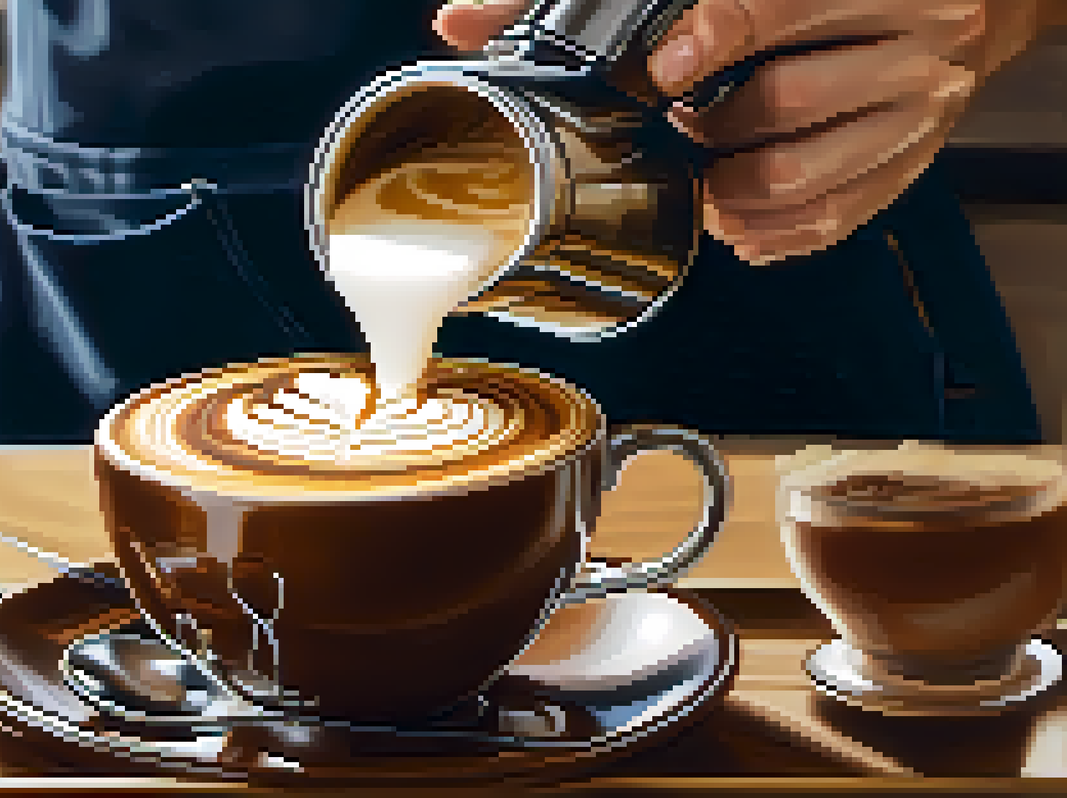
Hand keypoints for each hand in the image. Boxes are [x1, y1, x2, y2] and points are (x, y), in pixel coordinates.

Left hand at [435, 0, 1065, 264]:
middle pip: (787, 99)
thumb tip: (462, 25)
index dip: (708, 42)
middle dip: (715, 123)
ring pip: (806, 172)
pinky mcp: (914, 158)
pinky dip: (775, 230)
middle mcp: (910, 36)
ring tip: (709, 169)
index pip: (771, 6)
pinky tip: (736, 221)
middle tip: (684, 120)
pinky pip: (839, 216)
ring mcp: (917, 103)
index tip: (664, 71)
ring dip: (734, 187)